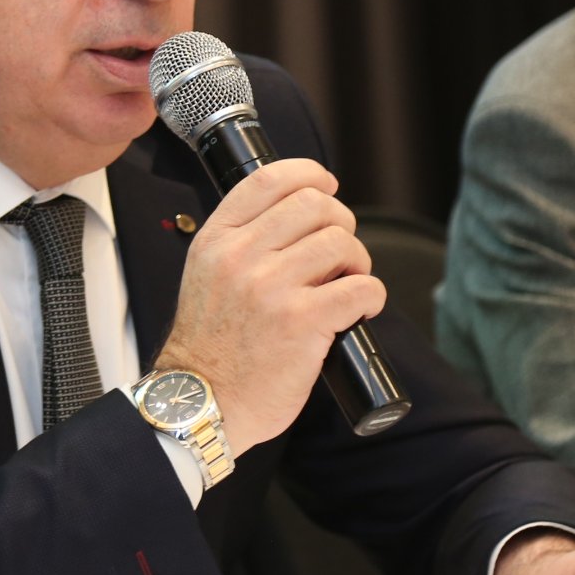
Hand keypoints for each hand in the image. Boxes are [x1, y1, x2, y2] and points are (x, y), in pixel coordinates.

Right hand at [154, 158, 384, 449]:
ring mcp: (271, 287)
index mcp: (217, 239)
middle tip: (340, 253)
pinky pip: (361, 288)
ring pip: (341, 243)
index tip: (327, 186)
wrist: (203, 400)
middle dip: (340, 224)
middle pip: (315, 205)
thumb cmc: (212, 345)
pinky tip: (360, 310)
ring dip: (358, 262)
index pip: (269, 179)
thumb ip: (243, 242)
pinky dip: (371, 296)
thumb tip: (302, 215)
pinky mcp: (302, 321)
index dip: (310, 174)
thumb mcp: (207, 275)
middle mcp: (241, 256)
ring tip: (348, 283)